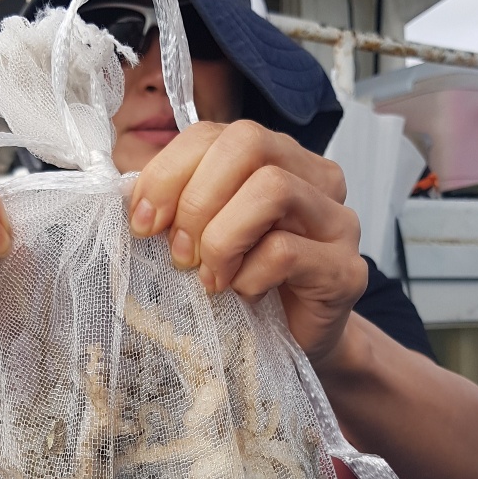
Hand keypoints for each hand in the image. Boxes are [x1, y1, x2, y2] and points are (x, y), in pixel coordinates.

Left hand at [128, 120, 365, 362]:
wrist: (295, 345)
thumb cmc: (246, 285)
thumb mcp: (205, 235)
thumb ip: (179, 204)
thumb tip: (130, 192)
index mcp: (278, 157)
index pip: (216, 133)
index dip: (168, 171)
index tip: (143, 222)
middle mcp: (316, 177)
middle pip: (248, 143)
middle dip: (197, 200)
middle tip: (180, 254)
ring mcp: (339, 221)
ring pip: (272, 189)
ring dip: (223, 238)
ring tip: (211, 278)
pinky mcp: (347, 270)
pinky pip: (285, 252)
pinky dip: (249, 277)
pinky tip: (244, 295)